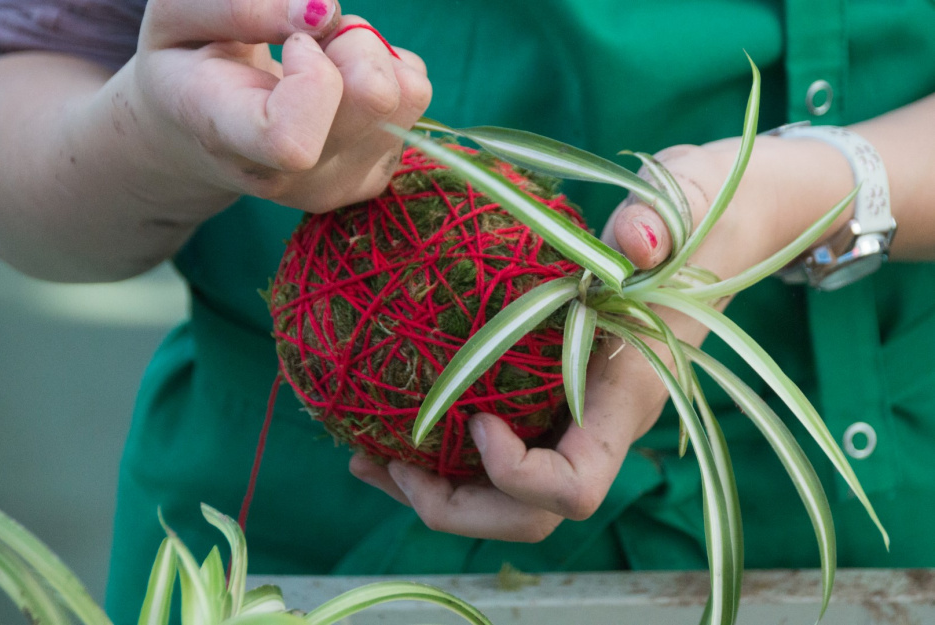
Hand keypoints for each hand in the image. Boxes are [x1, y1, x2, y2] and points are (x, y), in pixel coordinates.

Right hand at [125, 0, 431, 215]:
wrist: (197, 134)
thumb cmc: (187, 63)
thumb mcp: (179, 15)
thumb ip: (239, 5)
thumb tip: (321, 11)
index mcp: (226, 135)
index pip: (292, 140)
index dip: (313, 73)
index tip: (294, 44)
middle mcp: (287, 177)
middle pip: (374, 97)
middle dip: (351, 41)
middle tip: (309, 40)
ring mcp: (336, 184)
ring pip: (408, 94)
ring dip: (370, 56)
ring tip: (321, 61)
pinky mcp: (372, 178)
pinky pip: (416, 101)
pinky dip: (387, 75)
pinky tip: (340, 86)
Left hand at [348, 134, 856, 541]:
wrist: (719, 225)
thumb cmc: (700, 216)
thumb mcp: (684, 205)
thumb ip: (661, 224)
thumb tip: (635, 240)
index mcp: (627, 395)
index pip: (576, 484)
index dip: (517, 475)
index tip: (476, 421)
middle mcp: (599, 420)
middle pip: (531, 513)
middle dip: (456, 507)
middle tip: (385, 466)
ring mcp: (576, 411)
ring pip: (509, 493)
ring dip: (437, 491)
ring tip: (365, 459)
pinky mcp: (554, 391)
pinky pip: (500, 443)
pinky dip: (443, 448)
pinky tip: (390, 417)